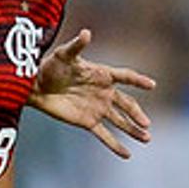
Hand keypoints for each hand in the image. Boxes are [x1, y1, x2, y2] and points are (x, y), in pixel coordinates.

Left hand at [30, 28, 156, 158]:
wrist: (36, 86)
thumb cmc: (51, 66)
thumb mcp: (64, 54)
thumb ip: (77, 46)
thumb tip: (86, 33)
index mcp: (102, 74)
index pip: (125, 76)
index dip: (138, 80)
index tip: (151, 85)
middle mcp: (104, 92)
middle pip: (127, 104)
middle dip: (137, 114)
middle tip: (147, 124)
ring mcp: (97, 108)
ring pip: (120, 121)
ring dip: (133, 130)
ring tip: (146, 139)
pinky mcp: (87, 122)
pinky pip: (104, 135)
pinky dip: (115, 145)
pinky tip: (127, 154)